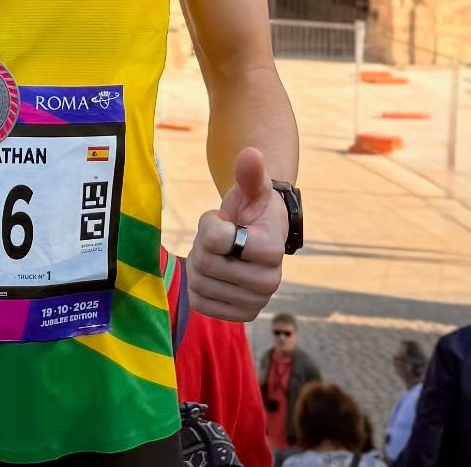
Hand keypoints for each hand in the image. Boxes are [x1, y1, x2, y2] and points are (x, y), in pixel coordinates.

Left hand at [184, 146, 285, 320]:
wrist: (259, 235)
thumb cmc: (253, 208)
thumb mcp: (252, 187)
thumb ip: (249, 172)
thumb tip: (251, 153)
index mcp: (272, 250)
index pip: (215, 240)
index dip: (210, 224)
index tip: (225, 219)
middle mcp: (269, 283)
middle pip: (205, 264)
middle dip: (203, 245)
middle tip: (219, 238)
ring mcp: (256, 303)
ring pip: (199, 284)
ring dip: (200, 264)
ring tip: (218, 254)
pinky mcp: (241, 316)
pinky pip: (200, 303)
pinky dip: (199, 286)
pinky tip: (215, 274)